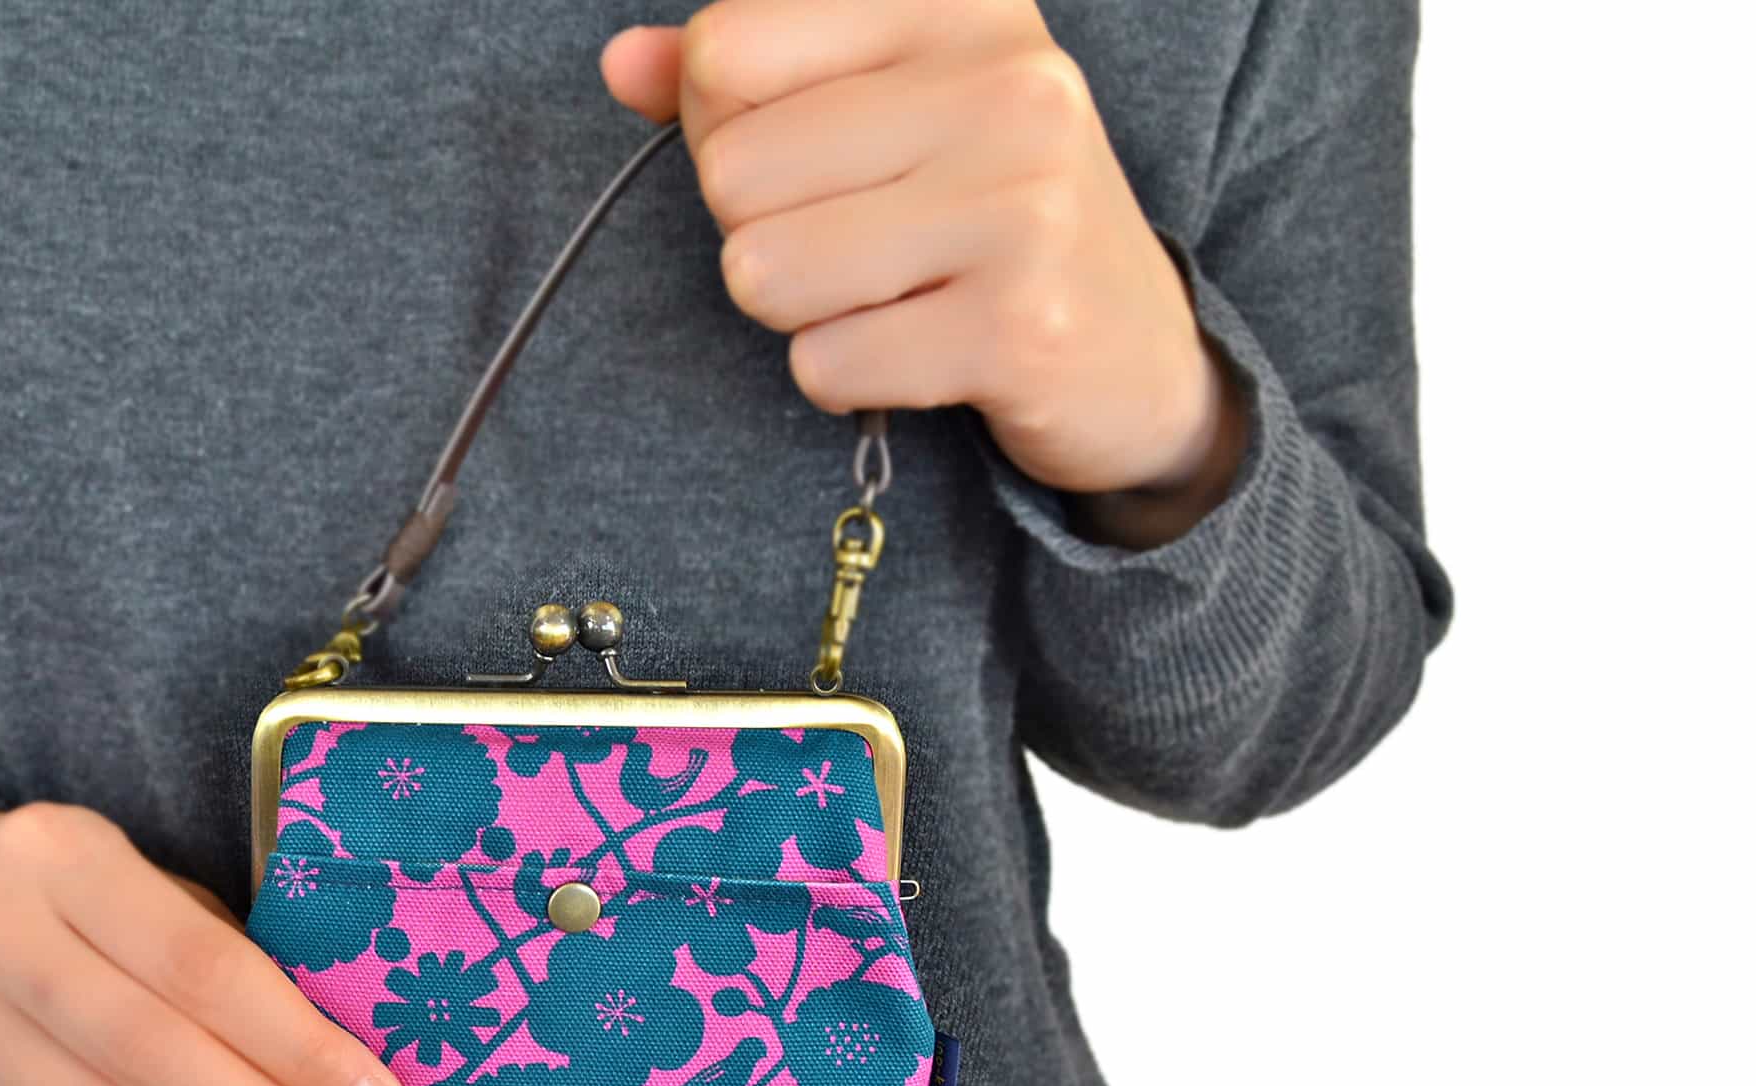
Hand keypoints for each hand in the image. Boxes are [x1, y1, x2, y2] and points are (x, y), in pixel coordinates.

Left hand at [602, 1, 1248, 544]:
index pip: (726, 51)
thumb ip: (746, 77)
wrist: (1135, 349)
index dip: (724, 126)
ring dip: (799, 311)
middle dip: (762, 230)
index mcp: (959, 3)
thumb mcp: (883, 104)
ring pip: (762, 274)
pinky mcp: (1017, 328)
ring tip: (886, 294)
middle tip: (857, 241)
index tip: (810, 156)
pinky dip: (846, 378)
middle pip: (730, 173)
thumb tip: (620, 64)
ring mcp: (1021, 205)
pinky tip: (918, 350)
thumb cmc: (983, 209)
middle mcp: (1007, 83)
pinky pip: (823, 365)